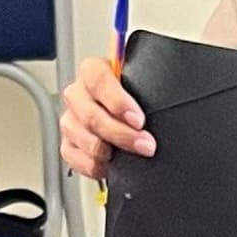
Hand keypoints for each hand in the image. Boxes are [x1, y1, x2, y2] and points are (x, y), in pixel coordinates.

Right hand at [59, 54, 150, 180]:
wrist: (130, 120)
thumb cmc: (137, 100)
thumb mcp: (144, 86)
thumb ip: (148, 85)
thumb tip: (168, 92)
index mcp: (94, 71)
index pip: (97, 78)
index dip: (117, 101)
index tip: (138, 119)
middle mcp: (78, 94)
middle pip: (90, 114)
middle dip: (121, 134)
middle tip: (146, 144)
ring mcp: (71, 120)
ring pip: (81, 137)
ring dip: (106, 151)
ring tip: (128, 155)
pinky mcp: (68, 144)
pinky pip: (74, 157)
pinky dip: (94, 165)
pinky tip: (110, 164)